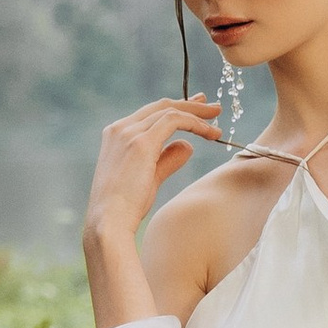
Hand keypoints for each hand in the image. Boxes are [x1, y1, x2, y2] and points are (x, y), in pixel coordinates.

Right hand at [84, 94, 224, 245]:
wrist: (109, 222)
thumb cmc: (125, 207)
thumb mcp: (149, 177)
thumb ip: (166, 159)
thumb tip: (187, 146)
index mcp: (116, 135)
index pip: (151, 114)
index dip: (177, 110)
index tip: (198, 111)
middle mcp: (121, 128)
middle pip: (161, 106)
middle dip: (191, 105)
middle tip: (214, 109)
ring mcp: (129, 133)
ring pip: (170, 111)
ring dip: (197, 115)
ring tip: (217, 123)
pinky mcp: (141, 142)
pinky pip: (174, 121)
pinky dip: (195, 124)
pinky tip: (210, 133)